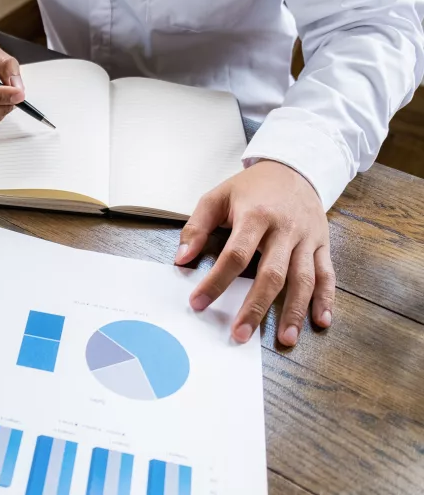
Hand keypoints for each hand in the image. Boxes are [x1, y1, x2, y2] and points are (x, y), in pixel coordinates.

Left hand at [175, 160, 334, 346]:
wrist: (294, 168)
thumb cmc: (252, 187)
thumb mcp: (217, 197)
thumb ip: (197, 227)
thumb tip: (181, 258)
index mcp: (256, 215)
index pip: (235, 255)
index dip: (216, 281)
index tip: (199, 303)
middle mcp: (285, 229)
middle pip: (272, 274)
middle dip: (255, 307)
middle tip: (239, 334)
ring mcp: (307, 238)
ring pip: (304, 279)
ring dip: (295, 311)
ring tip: (285, 339)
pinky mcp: (322, 244)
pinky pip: (327, 274)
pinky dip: (326, 299)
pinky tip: (321, 321)